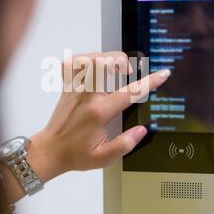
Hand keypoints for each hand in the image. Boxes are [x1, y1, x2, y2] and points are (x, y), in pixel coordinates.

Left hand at [28, 52, 170, 181]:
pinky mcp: (67, 87)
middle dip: (121, 60)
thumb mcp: (104, 157)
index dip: (150, 82)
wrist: (51, 150)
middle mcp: (86, 96)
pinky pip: (71, 64)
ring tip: (113, 66)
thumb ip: (126, 144)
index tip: (162, 74)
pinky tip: (93, 67)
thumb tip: (142, 130)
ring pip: (88, 58)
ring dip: (104, 57)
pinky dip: (84, 59)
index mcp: (99, 112)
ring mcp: (75, 89)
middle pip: (103, 63)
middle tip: (129, 70)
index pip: (129, 92)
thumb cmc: (75, 154)